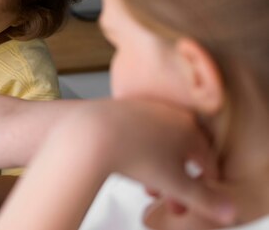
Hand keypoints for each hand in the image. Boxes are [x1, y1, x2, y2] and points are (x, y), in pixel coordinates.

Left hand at [77, 100, 233, 224]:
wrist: (91, 133)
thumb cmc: (132, 153)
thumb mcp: (175, 184)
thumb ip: (204, 198)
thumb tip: (225, 209)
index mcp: (189, 128)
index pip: (209, 157)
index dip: (207, 181)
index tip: (203, 193)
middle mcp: (170, 113)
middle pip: (183, 151)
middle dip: (179, 180)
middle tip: (171, 200)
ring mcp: (145, 108)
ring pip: (161, 141)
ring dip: (159, 167)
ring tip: (148, 186)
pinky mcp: (123, 107)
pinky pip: (139, 132)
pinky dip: (141, 149)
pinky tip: (132, 161)